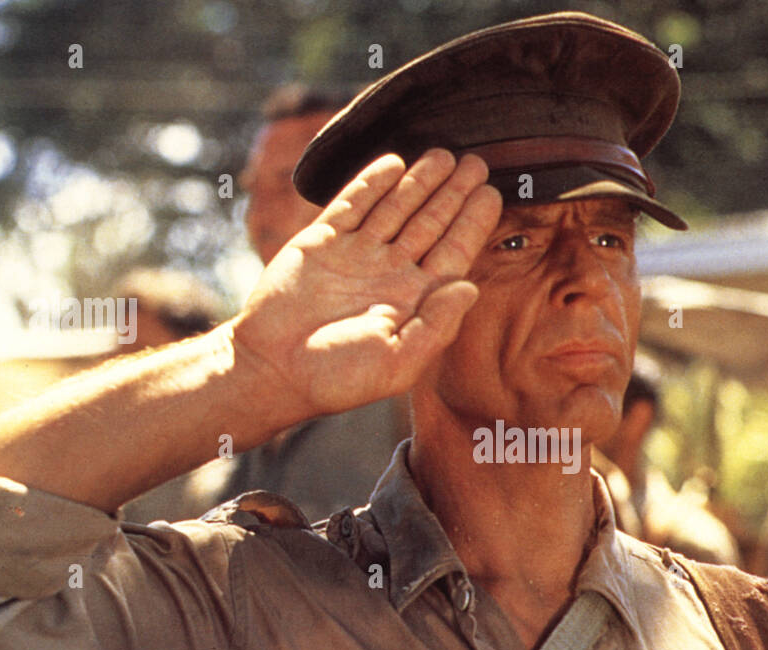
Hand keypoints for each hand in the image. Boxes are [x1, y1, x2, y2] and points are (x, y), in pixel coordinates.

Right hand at [232, 149, 501, 422]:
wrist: (274, 370)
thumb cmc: (339, 377)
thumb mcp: (399, 362)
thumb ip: (437, 325)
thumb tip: (471, 286)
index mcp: (414, 300)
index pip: (453, 253)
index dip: (472, 223)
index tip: (492, 194)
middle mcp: (389, 273)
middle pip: (430, 223)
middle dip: (453, 193)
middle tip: (476, 163)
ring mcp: (357, 255)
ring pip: (396, 208)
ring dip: (419, 182)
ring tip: (444, 155)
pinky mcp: (322, 242)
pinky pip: (352, 205)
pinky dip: (372, 184)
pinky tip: (394, 163)